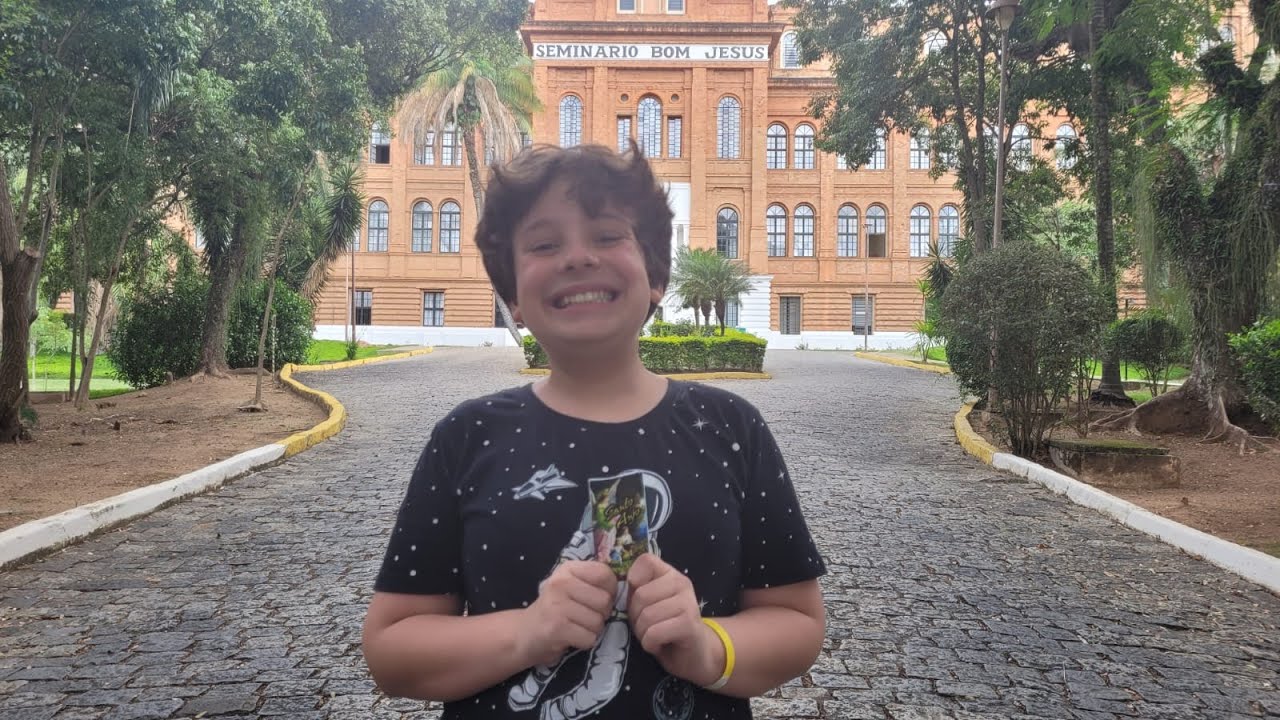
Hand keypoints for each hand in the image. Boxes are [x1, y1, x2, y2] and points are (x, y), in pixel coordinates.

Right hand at [519, 560, 617, 666]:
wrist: (524, 634)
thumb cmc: (556, 609)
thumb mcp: (572, 587)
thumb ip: (594, 582)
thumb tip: (625, 587)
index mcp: (569, 569)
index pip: (605, 574)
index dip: (609, 591)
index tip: (595, 599)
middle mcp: (561, 582)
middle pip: (605, 600)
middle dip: (600, 614)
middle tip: (582, 616)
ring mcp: (557, 605)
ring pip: (598, 622)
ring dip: (591, 630)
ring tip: (574, 627)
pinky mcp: (556, 628)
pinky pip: (589, 638)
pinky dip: (584, 642)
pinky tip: (570, 637)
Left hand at [626, 554, 722, 686]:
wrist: (693, 654)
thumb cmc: (665, 627)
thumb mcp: (647, 604)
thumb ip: (636, 589)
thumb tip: (623, 582)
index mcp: (670, 574)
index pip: (646, 561)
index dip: (633, 581)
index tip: (639, 600)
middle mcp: (681, 583)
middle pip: (640, 595)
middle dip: (635, 616)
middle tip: (646, 626)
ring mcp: (688, 603)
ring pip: (646, 616)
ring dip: (643, 633)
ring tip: (654, 635)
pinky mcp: (689, 624)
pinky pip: (654, 633)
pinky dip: (650, 644)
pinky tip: (659, 644)